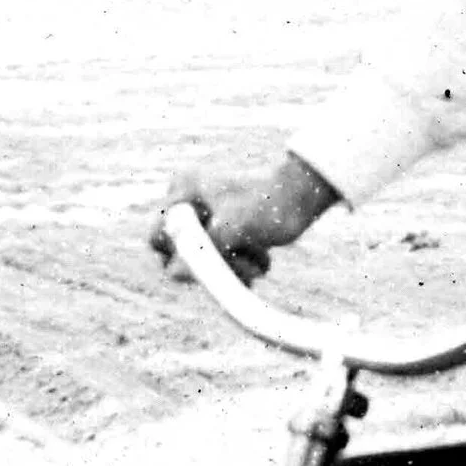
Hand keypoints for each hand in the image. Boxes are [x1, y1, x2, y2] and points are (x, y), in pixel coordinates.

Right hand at [153, 152, 341, 282]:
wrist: (306, 195)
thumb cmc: (270, 203)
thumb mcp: (234, 228)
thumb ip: (202, 250)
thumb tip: (175, 274)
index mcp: (182, 191)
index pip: (159, 238)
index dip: (180, 257)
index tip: (210, 261)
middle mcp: (188, 203)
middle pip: (182, 254)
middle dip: (213, 265)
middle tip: (242, 262)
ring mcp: (206, 218)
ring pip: (205, 263)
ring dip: (232, 268)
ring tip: (259, 259)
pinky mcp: (223, 232)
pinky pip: (221, 262)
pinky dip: (240, 267)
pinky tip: (261, 259)